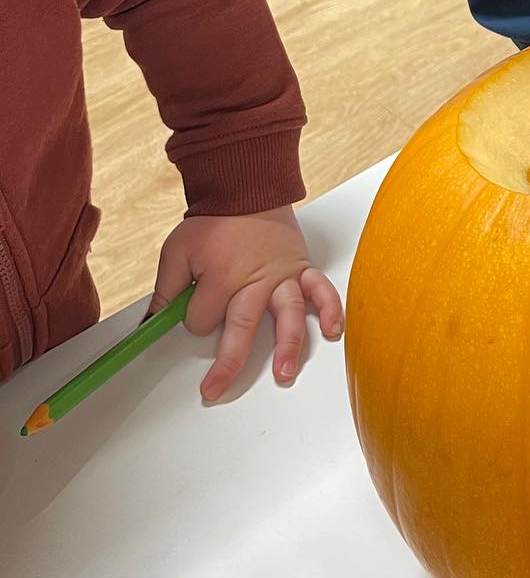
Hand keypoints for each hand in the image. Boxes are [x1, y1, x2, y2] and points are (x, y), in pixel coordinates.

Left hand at [151, 206, 344, 401]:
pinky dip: (329, 309)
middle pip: (241, 330)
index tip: (192, 309)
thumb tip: (150, 324)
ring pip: (287, 316)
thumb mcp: (177, 251)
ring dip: (287, 347)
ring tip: (284, 373)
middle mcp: (255, 281)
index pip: (201, 320)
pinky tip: (332, 330)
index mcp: (222, 277)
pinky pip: (321, 289)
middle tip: (214, 389)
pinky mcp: (302, 267)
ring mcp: (282, 276)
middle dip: (227, 364)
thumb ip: (165, 291)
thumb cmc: (214, 221)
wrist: (247, 188)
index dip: (191, 319)